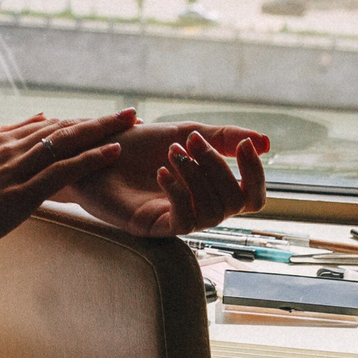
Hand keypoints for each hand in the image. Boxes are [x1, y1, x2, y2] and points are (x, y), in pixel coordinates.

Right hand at [0, 110, 130, 267]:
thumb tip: (13, 135)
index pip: (43, 128)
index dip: (74, 123)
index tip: (100, 119)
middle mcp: (7, 150)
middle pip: (61, 129)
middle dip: (97, 121)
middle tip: (129, 113)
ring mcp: (14, 171)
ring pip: (66, 143)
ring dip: (102, 131)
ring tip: (130, 122)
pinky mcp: (19, 195)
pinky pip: (62, 171)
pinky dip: (91, 159)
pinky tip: (113, 152)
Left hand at [58, 121, 268, 238]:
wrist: (91, 151)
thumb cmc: (135, 145)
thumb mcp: (183, 131)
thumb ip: (222, 137)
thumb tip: (265, 142)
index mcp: (209, 188)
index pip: (251, 197)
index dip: (256, 174)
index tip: (247, 144)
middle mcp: (198, 208)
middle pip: (235, 203)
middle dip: (218, 167)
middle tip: (191, 142)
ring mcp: (177, 219)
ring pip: (213, 213)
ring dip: (197, 177)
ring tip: (172, 153)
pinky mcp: (154, 227)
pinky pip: (183, 221)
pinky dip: (178, 193)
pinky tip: (162, 171)